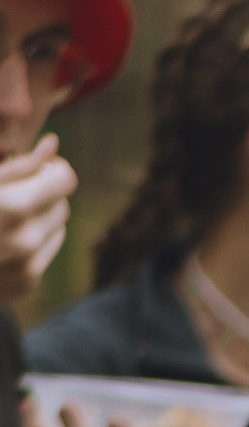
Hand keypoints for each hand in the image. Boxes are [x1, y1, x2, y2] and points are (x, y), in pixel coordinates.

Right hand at [0, 136, 74, 305]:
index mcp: (13, 207)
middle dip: (43, 195)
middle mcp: (26, 240)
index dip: (53, 170)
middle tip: (12, 194)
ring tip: (4, 219)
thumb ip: (19, 166)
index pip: (65, 180)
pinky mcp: (27, 283)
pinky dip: (31, 243)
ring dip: (39, 219)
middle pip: (62, 204)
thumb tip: (53, 143)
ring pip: (57, 228)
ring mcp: (28, 266)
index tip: (39, 168)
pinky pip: (45, 252)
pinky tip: (2, 243)